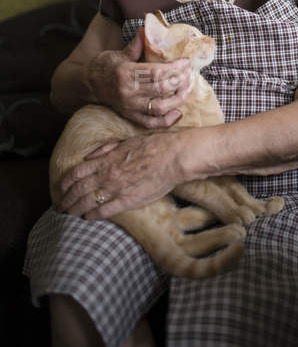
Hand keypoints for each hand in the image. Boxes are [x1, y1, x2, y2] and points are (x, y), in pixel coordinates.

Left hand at [59, 131, 184, 218]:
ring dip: (75, 209)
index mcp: (107, 159)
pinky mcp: (128, 201)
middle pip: (78, 190)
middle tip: (61, 206)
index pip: (77, 172)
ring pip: (87, 202)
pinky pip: (104, 211)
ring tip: (69, 214)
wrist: (174, 156)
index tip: (61, 188)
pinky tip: (87, 218)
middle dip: (66, 199)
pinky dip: (92, 215)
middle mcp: (107, 174)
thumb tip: (90, 156)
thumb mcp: (127, 141)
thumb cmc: (154, 146)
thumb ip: (107, 149)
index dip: (65, 182)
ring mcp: (116, 188)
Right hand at [85, 27, 190, 128]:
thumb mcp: (119, 53)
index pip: (156, 72)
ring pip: (159, 108)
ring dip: (178, 99)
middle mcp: (128, 92)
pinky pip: (151, 123)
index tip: (186, 62)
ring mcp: (130, 107)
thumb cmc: (106, 66)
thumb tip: (146, 28)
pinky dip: (166, 121)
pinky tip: (178, 112)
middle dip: (179, 80)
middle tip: (190, 73)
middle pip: (161, 89)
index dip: (174, 68)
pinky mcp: (131, 116)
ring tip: (188, 88)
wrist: (90, 85)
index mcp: (126, 73)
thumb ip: (136, 44)